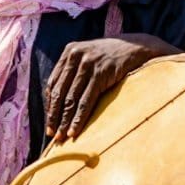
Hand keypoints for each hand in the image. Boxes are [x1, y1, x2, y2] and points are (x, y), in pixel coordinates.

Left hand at [45, 34, 180, 141]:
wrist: (136, 47)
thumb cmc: (111, 56)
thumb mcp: (89, 57)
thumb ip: (74, 71)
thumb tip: (58, 98)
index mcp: (69, 52)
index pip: (53, 83)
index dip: (49, 104)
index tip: (48, 121)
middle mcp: (75, 56)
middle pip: (59, 92)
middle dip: (54, 116)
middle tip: (51, 134)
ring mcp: (88, 65)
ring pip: (71, 99)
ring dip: (65, 121)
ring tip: (61, 137)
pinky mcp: (101, 74)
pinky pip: (86, 101)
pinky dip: (79, 118)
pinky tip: (74, 130)